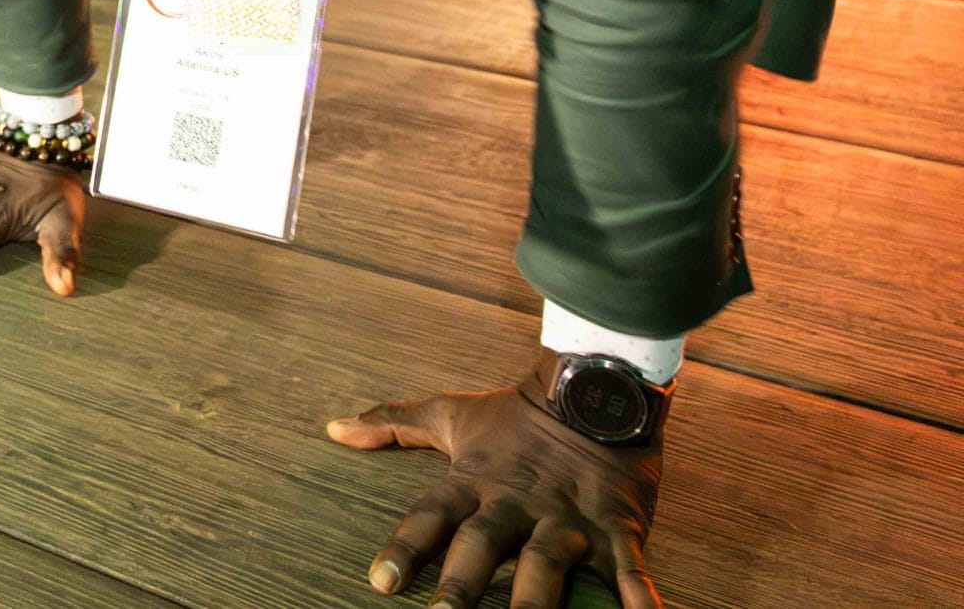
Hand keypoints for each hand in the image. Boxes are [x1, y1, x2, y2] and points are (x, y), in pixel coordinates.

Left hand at [328, 359, 664, 608]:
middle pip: (485, 545)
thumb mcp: (451, 414)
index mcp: (475, 480)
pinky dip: (640, 600)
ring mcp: (568, 518)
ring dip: (536, 603)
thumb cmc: (518, 413)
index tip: (381, 581)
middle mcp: (517, 503)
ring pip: (548, 563)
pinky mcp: (618, 527)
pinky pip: (629, 570)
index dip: (405, 548)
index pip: (431, 516)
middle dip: (464, 584)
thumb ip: (393, 422)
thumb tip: (335, 427)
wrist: (594, 387)